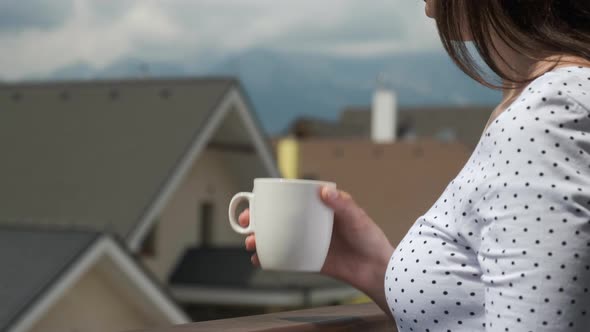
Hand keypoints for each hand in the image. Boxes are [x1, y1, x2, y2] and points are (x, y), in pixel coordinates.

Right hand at [240, 186, 394, 314]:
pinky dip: (269, 258)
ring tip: (252, 244)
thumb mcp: (357, 217)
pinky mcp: (307, 259)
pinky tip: (260, 260)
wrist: (376, 269)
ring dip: (258, 239)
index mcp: (317, 207)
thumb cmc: (370, 239)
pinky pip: (283, 257)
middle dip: (255, 220)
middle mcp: (308, 223)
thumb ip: (342, 204)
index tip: (255, 201)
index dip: (269, 199)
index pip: (289, 198)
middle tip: (246, 224)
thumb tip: (324, 191)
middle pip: (275, 218)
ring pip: (275, 237)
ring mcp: (306, 241)